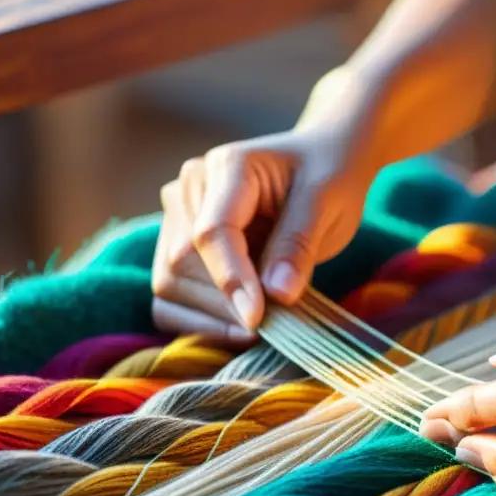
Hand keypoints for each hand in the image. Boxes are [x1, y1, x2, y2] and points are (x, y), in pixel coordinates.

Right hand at [152, 75, 383, 342]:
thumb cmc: (327, 177)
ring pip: (169, 284)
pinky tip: (239, 330)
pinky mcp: (178, 247)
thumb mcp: (327, 202)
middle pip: (182, 263)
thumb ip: (299, 245)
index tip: (258, 318)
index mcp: (227, 167)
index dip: (231, 279)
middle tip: (273, 328)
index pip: (212, 231)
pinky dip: (199, 322)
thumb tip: (277, 294)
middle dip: (224, 305)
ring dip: (211, 318)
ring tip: (262, 327)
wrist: (321, 164)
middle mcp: (190, 189)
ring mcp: (177, 218)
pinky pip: (169, 297)